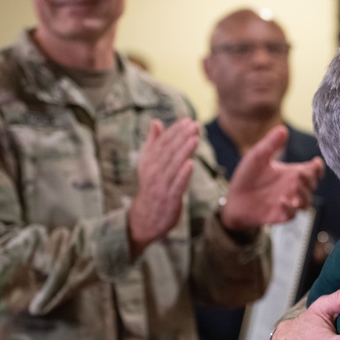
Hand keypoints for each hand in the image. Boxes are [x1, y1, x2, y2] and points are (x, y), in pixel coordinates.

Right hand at [128, 119, 198, 257]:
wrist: (145, 219)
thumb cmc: (152, 188)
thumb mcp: (149, 165)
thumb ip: (153, 143)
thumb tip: (156, 121)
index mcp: (149, 162)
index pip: (162, 143)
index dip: (175, 131)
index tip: (187, 120)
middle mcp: (153, 172)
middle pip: (168, 152)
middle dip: (181, 137)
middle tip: (194, 125)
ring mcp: (160, 186)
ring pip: (173, 166)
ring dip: (184, 152)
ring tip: (194, 138)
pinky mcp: (168, 199)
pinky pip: (176, 185)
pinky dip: (183, 175)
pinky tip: (191, 164)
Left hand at [221, 125, 324, 229]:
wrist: (233, 199)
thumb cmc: (247, 177)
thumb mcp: (257, 156)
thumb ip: (270, 144)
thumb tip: (282, 129)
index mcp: (292, 173)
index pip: (313, 171)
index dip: (318, 167)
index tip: (315, 163)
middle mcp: (293, 188)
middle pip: (312, 185)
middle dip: (310, 179)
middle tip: (300, 174)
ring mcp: (288, 202)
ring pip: (306, 202)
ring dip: (304, 195)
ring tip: (295, 187)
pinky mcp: (279, 215)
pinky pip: (291, 214)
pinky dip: (290, 208)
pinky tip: (282, 200)